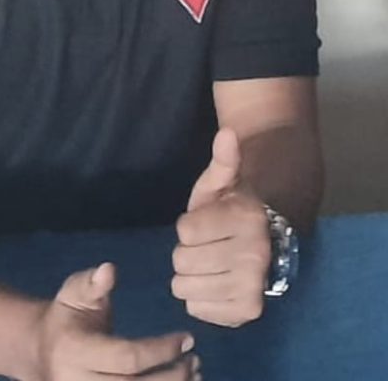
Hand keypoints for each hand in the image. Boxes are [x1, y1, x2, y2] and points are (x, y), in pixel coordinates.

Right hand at [31, 262, 200, 380]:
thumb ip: (92, 283)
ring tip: (194, 374)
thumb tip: (109, 270)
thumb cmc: (66, 317)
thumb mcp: (74, 293)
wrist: (42, 352)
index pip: (126, 357)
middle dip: (171, 376)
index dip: (160, 350)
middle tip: (195, 359)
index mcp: (76, 350)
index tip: (187, 338)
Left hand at [171, 128, 270, 327]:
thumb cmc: (229, 208)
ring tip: (210, 264)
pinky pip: (197, 309)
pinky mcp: (247, 312)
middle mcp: (255, 254)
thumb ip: (222, 160)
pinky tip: (215, 284)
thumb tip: (227, 132)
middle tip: (207, 245)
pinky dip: (200, 299)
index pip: (185, 230)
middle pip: (183, 260)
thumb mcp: (220, 182)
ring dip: (190, 276)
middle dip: (188, 251)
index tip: (206, 222)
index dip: (188, 226)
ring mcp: (253, 286)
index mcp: (246, 218)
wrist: (261, 242)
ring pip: (185, 287)